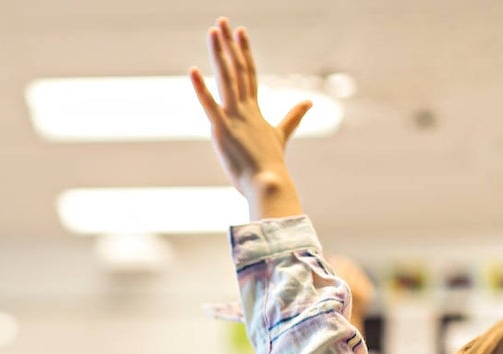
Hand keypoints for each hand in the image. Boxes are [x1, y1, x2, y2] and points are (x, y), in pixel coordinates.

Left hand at [189, 18, 310, 219]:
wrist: (269, 184)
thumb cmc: (271, 166)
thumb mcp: (281, 136)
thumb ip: (293, 118)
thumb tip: (309, 102)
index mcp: (254, 110)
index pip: (249, 74)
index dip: (244, 52)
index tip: (240, 31)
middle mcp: (245, 109)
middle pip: (237, 69)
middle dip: (229, 45)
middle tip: (222, 21)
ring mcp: (234, 118)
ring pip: (227, 79)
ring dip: (219, 54)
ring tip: (214, 32)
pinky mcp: (223, 131)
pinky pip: (210, 106)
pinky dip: (201, 89)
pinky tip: (193, 70)